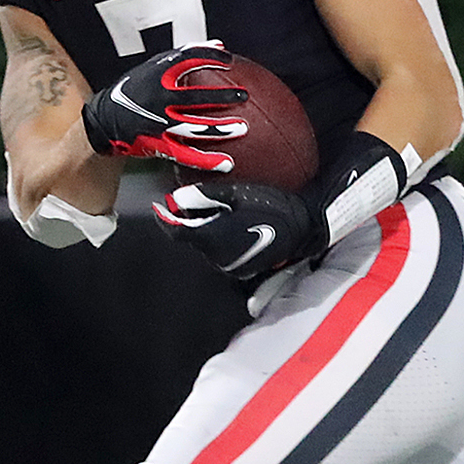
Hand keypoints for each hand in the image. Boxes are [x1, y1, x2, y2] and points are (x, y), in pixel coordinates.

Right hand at [81, 42, 246, 173]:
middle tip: (243, 95)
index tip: (228, 59)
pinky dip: (208, 160)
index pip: (186, 61)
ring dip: (220, 129)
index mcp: (156, 75)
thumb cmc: (135, 91)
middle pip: (195, 97)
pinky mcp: (160, 145)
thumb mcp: (154, 68)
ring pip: (194, 127)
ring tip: (242, 128)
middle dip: (222, 97)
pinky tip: (227, 163)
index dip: (209, 58)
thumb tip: (220, 46)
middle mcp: (158, 98)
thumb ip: (185, 57)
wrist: (104, 120)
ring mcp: (159, 123)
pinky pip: (187, 154)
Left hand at [154, 180, 324, 280]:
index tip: (160, 206)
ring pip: (205, 247)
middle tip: (194, 202)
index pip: (177, 232)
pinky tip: (230, 226)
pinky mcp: (241, 270)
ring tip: (217, 213)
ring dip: (204, 231)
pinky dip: (219, 240)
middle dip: (188, 221)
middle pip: (190, 239)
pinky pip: (220, 254)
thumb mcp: (237, 193)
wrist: (303, 227)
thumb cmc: (273, 207)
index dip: (165, 218)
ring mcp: (230, 266)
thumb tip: (176, 198)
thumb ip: (204, 196)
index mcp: (214, 237)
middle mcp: (218, 257)